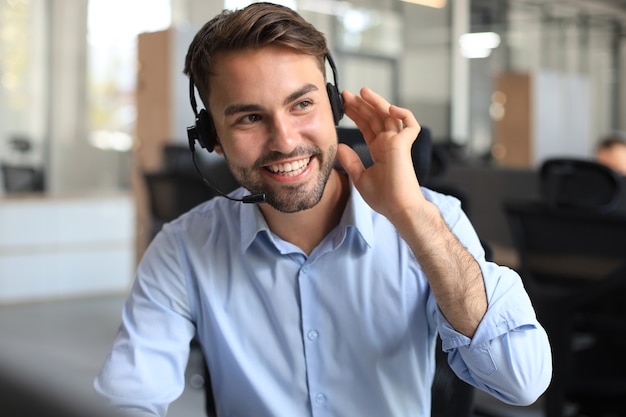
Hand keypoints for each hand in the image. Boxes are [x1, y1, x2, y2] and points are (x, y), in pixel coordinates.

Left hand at [337, 87, 424, 220]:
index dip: (356, 114)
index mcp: (379, 150)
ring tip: (362, 92)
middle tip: (346, 95)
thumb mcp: (359, 177)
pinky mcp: (405, 145)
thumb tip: (340, 146)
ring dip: (377, 102)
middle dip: (361, 104)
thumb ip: (351, 161)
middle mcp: (389, 143)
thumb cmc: (383, 198)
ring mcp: (398, 143)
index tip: (343, 106)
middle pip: (375, 117)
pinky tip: (390, 108)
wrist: (397, 208)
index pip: (367, 126)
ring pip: (389, 115)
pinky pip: (410, 124)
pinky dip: (403, 114)